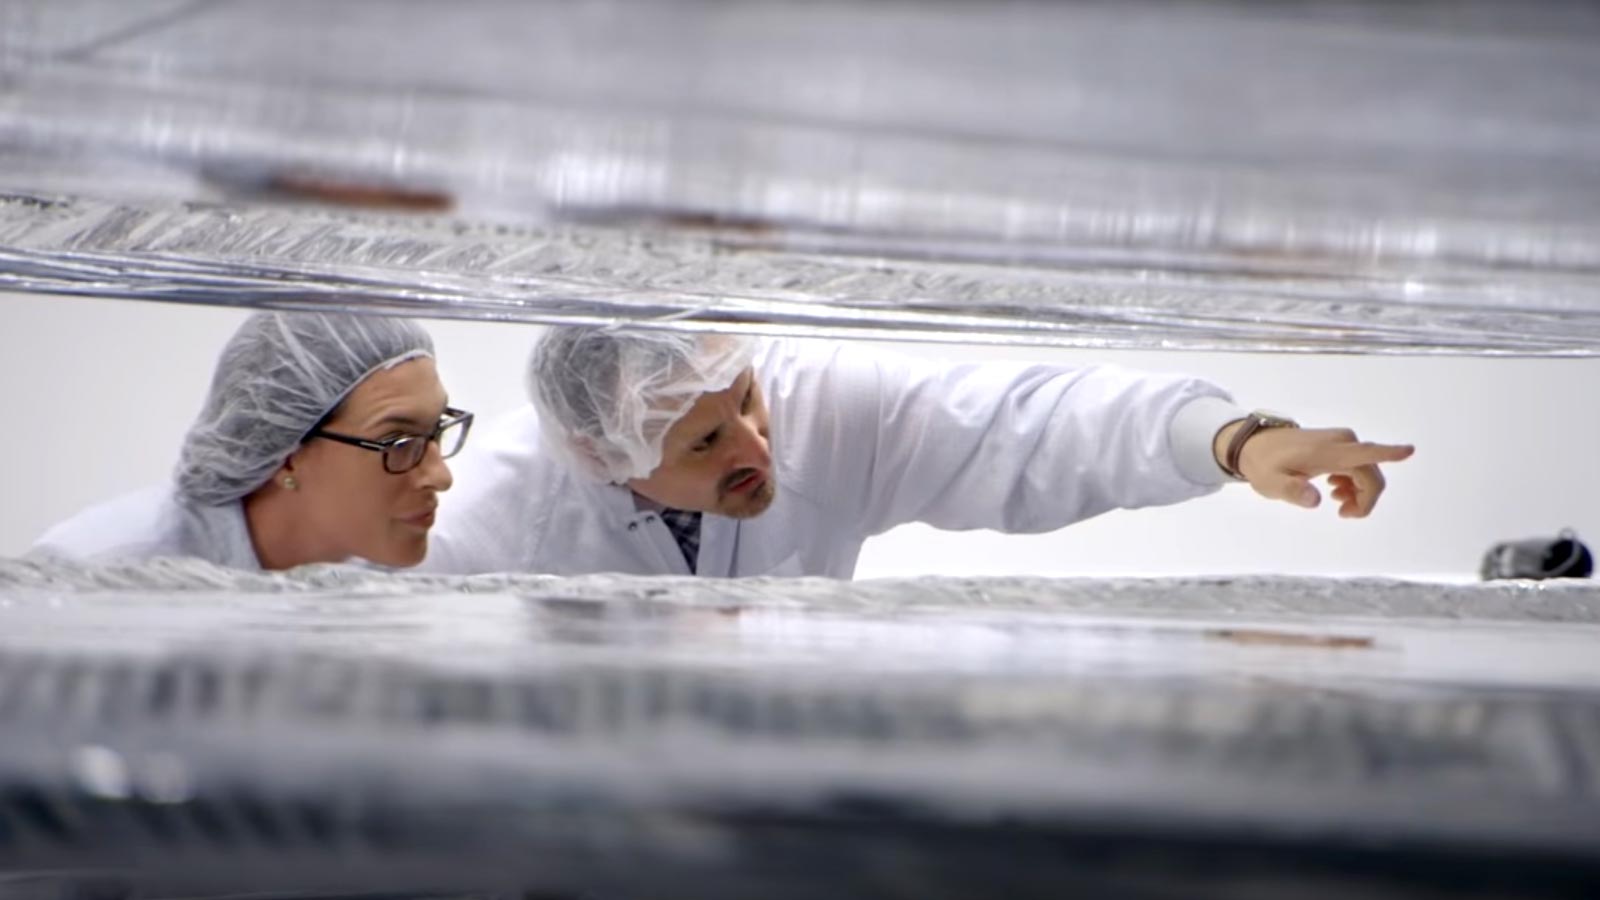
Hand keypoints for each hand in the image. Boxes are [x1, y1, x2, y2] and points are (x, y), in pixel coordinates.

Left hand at [1213, 423, 1414, 517]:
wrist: (1255, 445)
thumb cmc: (1264, 465)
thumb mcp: (1272, 483)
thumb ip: (1292, 491)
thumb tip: (1315, 499)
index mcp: (1328, 452)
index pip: (1364, 453)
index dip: (1389, 453)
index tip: (1410, 450)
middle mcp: (1342, 442)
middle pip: (1372, 475)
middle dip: (1365, 499)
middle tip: (1343, 514)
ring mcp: (1342, 441)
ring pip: (1368, 472)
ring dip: (1359, 493)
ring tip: (1337, 503)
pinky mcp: (1340, 444)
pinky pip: (1359, 466)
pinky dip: (1353, 483)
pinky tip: (1336, 491)